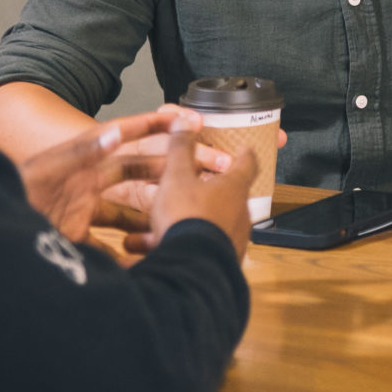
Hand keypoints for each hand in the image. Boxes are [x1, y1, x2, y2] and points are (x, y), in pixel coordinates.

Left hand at [13, 106, 229, 243]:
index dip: (152, 125)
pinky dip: (127, 255)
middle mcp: (89, 186)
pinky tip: (146, 262)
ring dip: (152, 218)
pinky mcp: (78, 239)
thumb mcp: (47, 170)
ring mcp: (85, 212)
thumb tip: (115, 132)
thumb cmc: (12, 192)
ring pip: (130, 214)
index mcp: (84, 163)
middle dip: (168, 172)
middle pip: (138, 174)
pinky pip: (109, 247)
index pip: (124, 137)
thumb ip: (81, 152)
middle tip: (202, 172)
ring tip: (180, 223)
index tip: (182, 117)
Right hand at [134, 114, 258, 257]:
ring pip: (203, 226)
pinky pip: (193, 250)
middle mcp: (239, 214)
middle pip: (224, 197)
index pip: (247, 163)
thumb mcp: (176, 176)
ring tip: (146, 231)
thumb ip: (180, 149)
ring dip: (179, 225)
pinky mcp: (218, 264)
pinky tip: (145, 254)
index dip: (244, 152)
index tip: (245, 147)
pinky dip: (172, 248)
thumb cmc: (188, 217)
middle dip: (203, 193)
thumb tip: (185, 121)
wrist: (191, 270)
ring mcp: (230, 240)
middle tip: (187, 187)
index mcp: (234, 188)